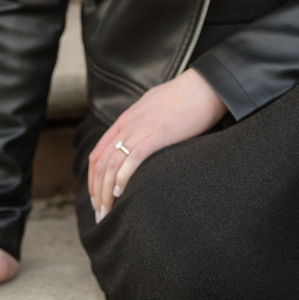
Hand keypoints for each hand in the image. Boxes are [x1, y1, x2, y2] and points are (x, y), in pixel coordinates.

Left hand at [88, 67, 226, 220]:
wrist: (205, 86)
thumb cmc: (185, 96)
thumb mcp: (153, 106)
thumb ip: (141, 123)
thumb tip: (139, 138)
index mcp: (126, 120)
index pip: (98, 153)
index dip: (92, 178)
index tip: (96, 196)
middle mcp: (128, 125)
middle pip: (100, 164)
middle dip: (96, 192)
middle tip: (100, 213)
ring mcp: (141, 130)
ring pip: (111, 166)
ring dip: (106, 192)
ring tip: (107, 211)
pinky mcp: (157, 136)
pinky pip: (132, 160)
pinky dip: (122, 178)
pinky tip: (121, 192)